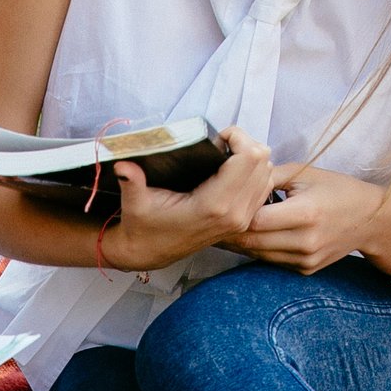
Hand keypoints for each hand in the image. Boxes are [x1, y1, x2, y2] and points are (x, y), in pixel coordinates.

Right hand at [101, 128, 273, 271]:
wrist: (150, 252)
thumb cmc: (143, 226)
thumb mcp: (134, 202)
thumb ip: (130, 181)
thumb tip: (122, 162)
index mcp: (213, 205)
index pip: (250, 157)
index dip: (237, 137)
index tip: (216, 138)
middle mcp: (234, 214)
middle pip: (263, 160)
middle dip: (245, 143)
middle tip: (220, 145)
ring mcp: (242, 219)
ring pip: (267, 172)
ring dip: (251, 157)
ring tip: (225, 157)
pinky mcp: (243, 221)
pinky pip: (264, 186)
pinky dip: (254, 173)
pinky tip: (231, 172)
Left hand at [221, 167, 389, 275]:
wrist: (371, 220)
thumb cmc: (338, 190)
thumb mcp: (307, 174)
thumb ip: (271, 177)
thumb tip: (239, 178)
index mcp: (305, 214)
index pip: (256, 220)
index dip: (235, 214)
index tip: (219, 206)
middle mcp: (305, 242)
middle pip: (253, 243)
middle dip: (230, 233)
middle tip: (210, 222)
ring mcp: (305, 260)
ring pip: (259, 255)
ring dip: (240, 244)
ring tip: (222, 230)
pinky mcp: (305, 270)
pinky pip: (272, 261)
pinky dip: (259, 250)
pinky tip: (248, 239)